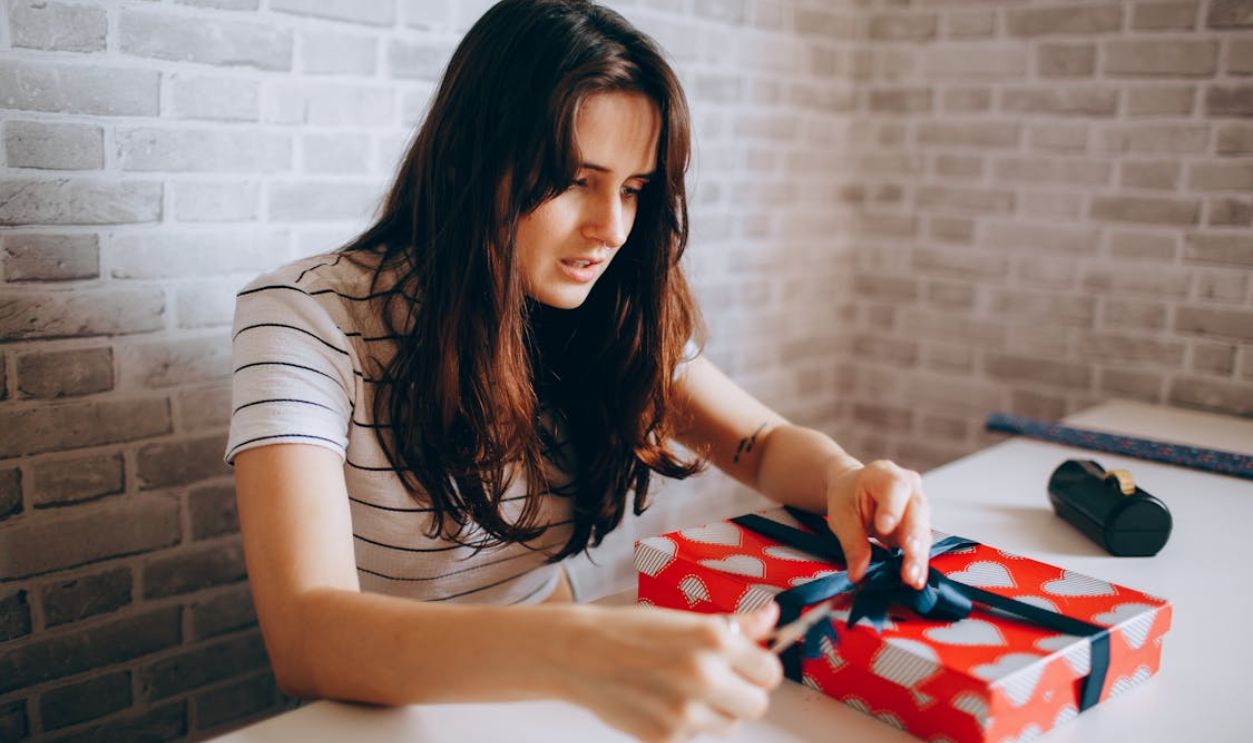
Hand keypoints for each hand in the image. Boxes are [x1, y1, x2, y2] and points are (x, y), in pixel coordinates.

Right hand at [563, 603, 782, 742]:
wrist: (578, 654)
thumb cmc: (629, 631)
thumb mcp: (685, 619)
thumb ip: (736, 625)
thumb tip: (772, 617)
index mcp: (713, 640)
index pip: (770, 671)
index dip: (758, 668)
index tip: (746, 665)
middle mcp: (703, 677)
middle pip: (757, 704)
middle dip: (743, 693)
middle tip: (719, 680)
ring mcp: (685, 713)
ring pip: (730, 726)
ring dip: (717, 712)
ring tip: (685, 689)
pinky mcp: (666, 738)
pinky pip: (697, 737)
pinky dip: (686, 725)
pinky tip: (663, 701)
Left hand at [824, 459, 931, 589]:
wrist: (855, 491)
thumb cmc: (847, 497)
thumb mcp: (841, 516)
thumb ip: (852, 544)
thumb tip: (858, 574)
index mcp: (884, 474)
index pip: (894, 487)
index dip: (892, 508)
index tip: (885, 528)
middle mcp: (909, 486)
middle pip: (916, 511)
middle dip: (913, 540)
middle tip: (907, 565)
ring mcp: (918, 504)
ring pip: (923, 530)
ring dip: (918, 556)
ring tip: (913, 578)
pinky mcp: (920, 524)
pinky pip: (922, 543)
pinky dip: (918, 561)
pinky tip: (916, 578)